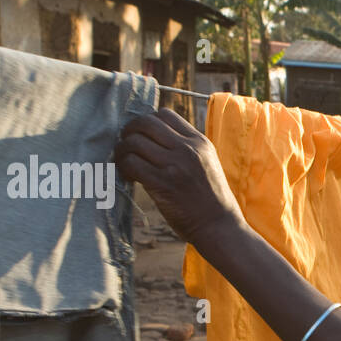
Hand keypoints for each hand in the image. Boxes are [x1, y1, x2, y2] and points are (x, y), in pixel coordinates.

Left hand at [114, 108, 245, 246]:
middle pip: (145, 122)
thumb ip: (187, 149)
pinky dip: (123, 167)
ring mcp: (174, 165)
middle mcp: (187, 149)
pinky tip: (128, 176)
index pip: (165, 114)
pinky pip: (131, 163)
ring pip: (134, 142)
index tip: (143, 136)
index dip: (147, 122)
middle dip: (129, 131)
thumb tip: (156, 139)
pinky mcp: (162, 183)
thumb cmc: (212, 199)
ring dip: (122, 150)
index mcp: (199, 142)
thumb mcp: (207, 163)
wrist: (219, 226)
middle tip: (126, 145)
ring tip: (125, 164)